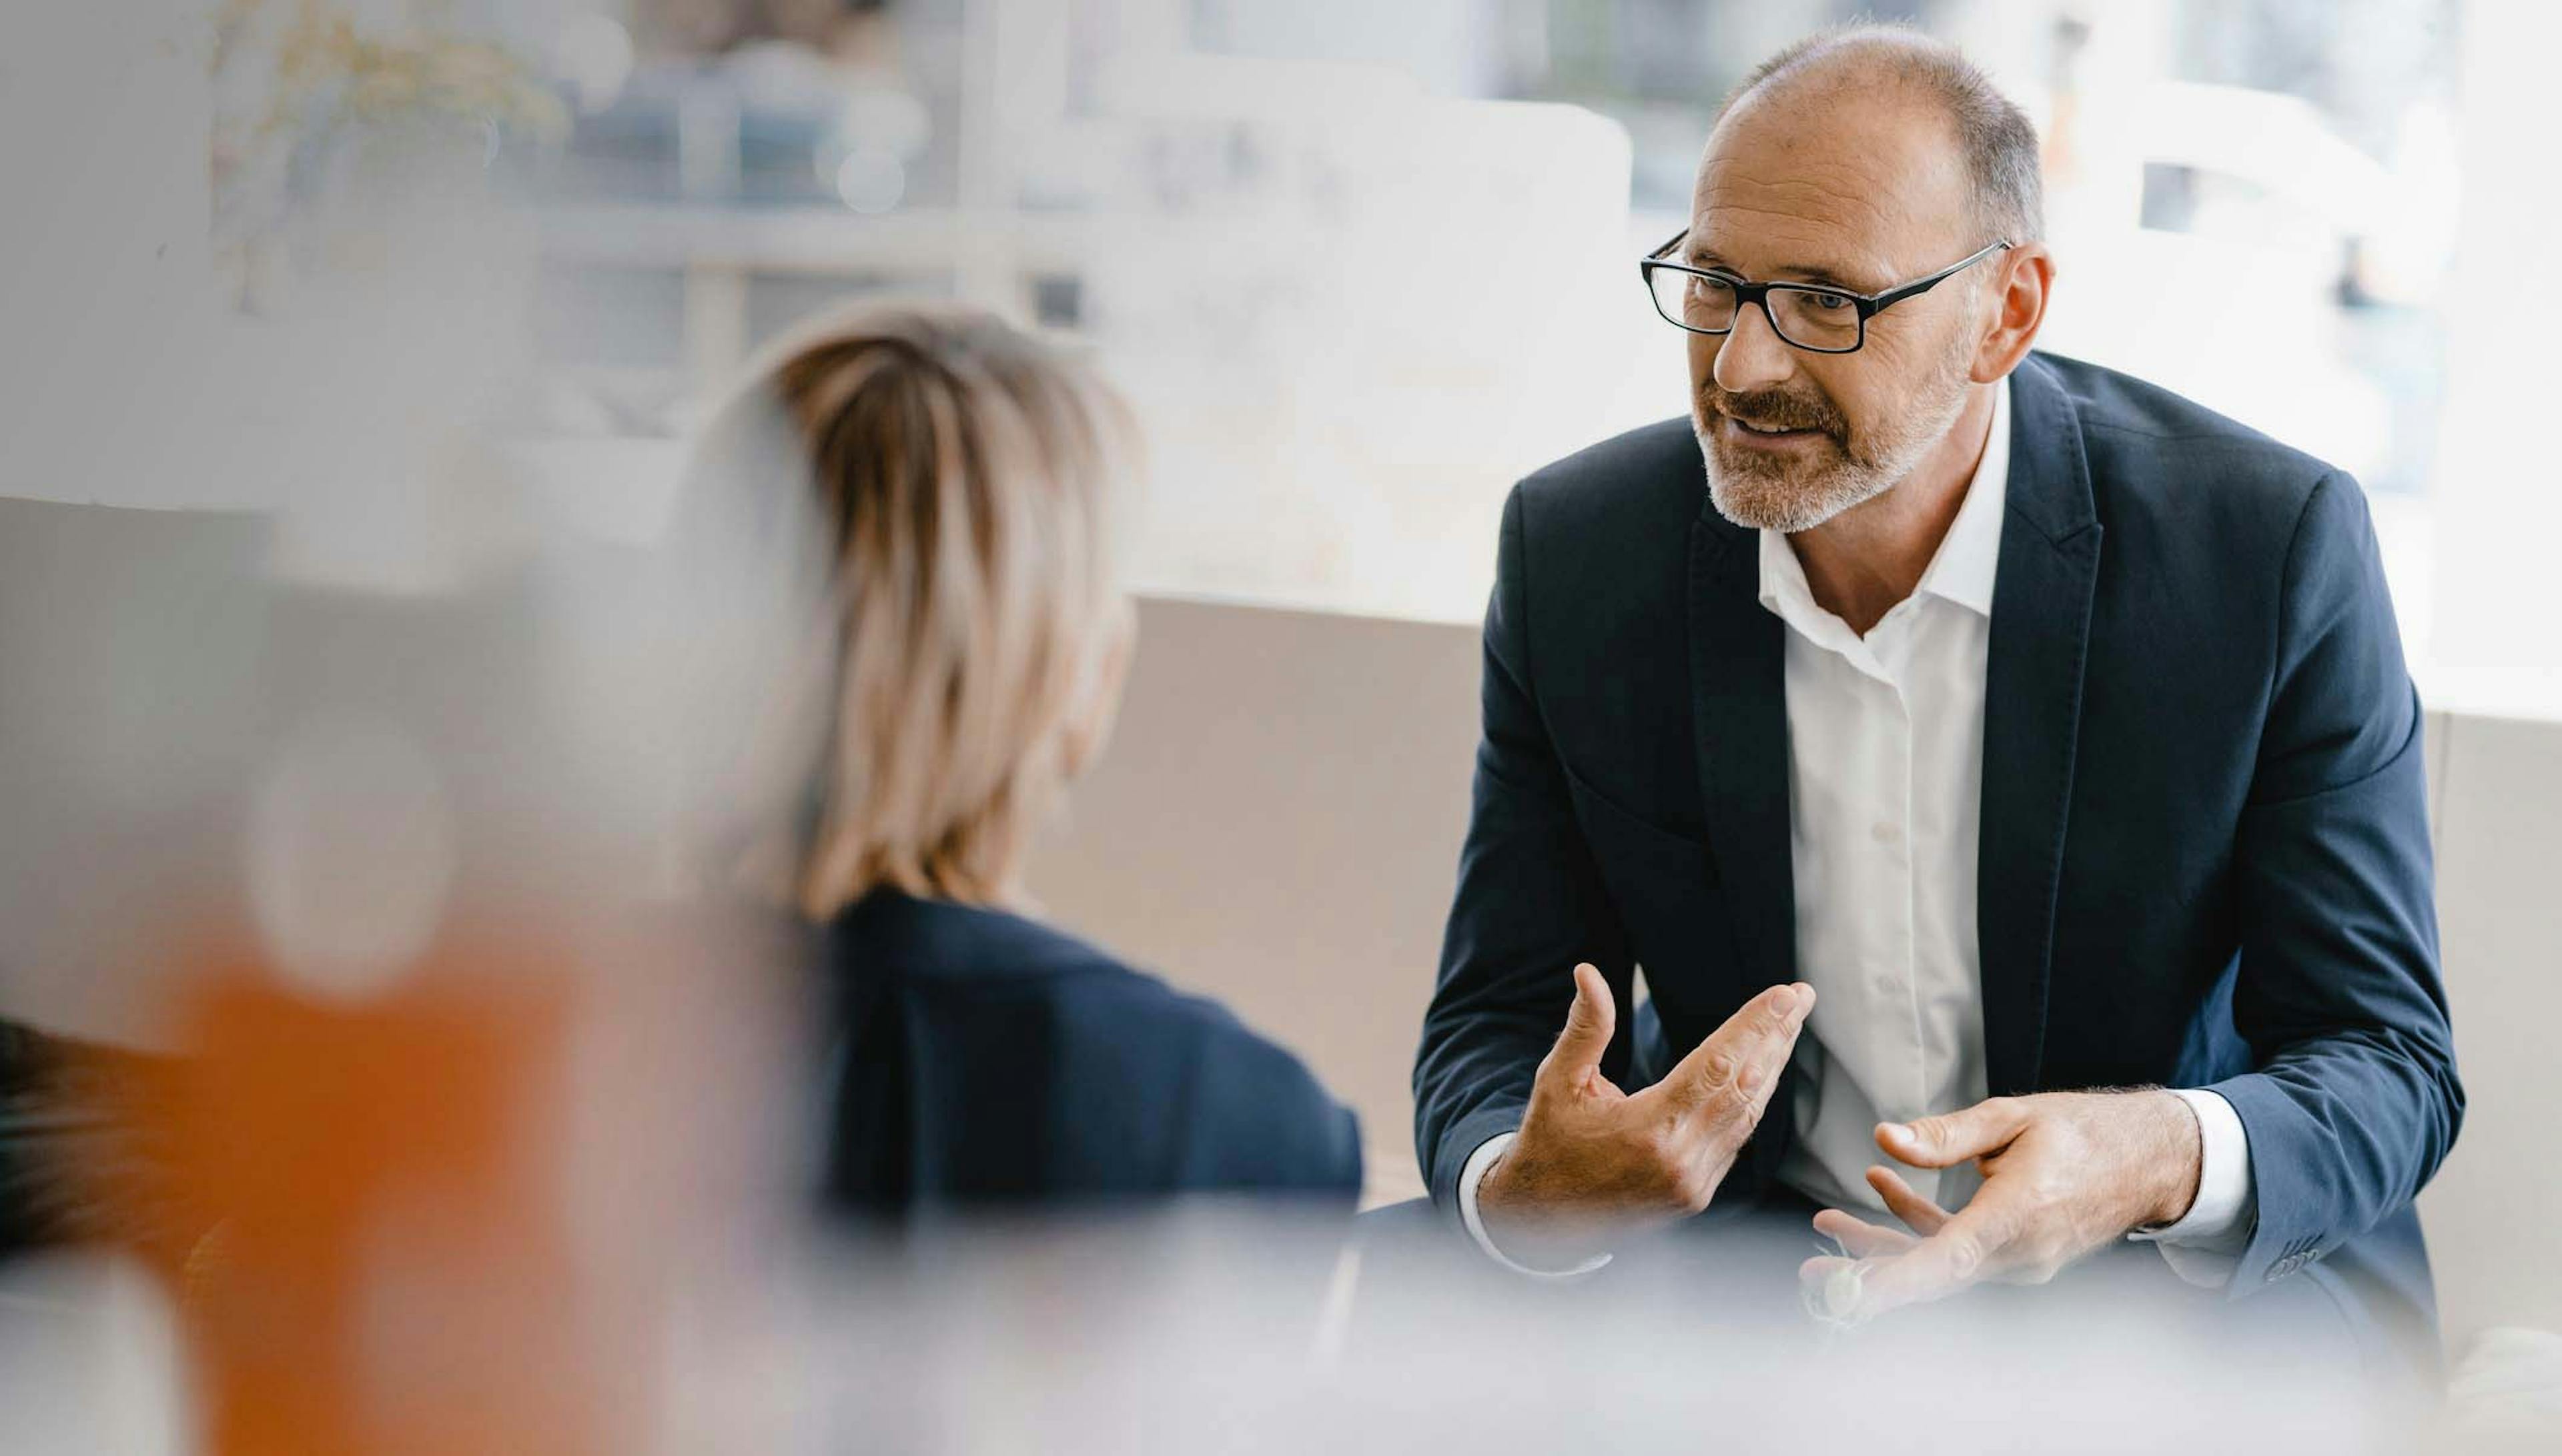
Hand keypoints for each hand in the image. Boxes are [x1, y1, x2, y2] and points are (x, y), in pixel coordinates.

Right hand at [1478, 965, 1813, 1267]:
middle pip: (1744, 1087)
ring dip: (1771, 1067)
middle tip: (1800, 997)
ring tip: (1788, 1026)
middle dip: (1776, 1037)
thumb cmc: (1549, 1142)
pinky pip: (1736, 1140)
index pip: (1717, 1066)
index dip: (1755, 1027)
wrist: (1542, 1219)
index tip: (1785, 995)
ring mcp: (1693, 1184)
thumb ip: (1585, 1028)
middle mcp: (1680, 1161)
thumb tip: (1589, 973)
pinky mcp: (1697, 1196)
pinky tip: (1762, 1072)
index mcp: (1648, 1130)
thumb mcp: (1557, 1082)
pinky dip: (1752, 1101)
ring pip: (1747, 1115)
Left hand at [1799, 1090, 2202, 1322]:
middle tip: (1809, 1273)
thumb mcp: (2012, 1116)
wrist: (2148, 1161)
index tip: (1849, 1294)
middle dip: (1868, 1272)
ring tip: (1826, 1220)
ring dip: (1884, 1245)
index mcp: (2019, 1215)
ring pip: (1939, 1264)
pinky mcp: (2018, 1257)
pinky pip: (1958, 1251)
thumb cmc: (2083, 1131)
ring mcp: (2021, 1262)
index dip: (1896, 1280)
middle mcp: (2020, 1252)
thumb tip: (1884, 1138)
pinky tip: (1882, 1187)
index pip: (1949, 1259)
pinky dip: (1919, 1226)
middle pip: (1931, 1273)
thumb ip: (1945, 1135)